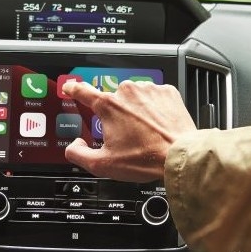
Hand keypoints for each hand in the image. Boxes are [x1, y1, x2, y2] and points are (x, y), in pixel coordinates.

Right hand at [63, 80, 196, 181]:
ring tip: (144, 132)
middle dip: (116, 115)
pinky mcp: (167, 92)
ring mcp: (148, 90)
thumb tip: (74, 146)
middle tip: (125, 134)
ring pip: (134, 98)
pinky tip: (157, 125)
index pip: (82, 91)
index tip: (70, 87)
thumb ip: (79, 154)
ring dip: (135, 111)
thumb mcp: (103, 164)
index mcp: (108, 106)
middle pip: (113, 100)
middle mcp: (127, 92)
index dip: (73, 89)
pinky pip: (154, 97)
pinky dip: (154, 109)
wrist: (179, 155)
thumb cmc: (146, 158)